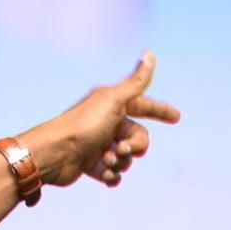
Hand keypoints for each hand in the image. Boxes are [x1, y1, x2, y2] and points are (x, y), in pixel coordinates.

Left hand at [20, 50, 179, 189]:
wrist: (54, 154)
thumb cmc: (83, 124)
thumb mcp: (113, 101)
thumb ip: (136, 82)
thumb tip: (150, 53)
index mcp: (112, 106)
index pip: (143, 105)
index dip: (159, 111)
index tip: (176, 117)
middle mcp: (105, 124)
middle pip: (138, 138)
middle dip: (135, 146)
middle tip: (120, 148)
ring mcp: (98, 145)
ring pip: (127, 158)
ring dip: (121, 161)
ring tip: (105, 160)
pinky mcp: (90, 165)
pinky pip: (113, 174)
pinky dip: (112, 176)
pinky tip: (105, 174)